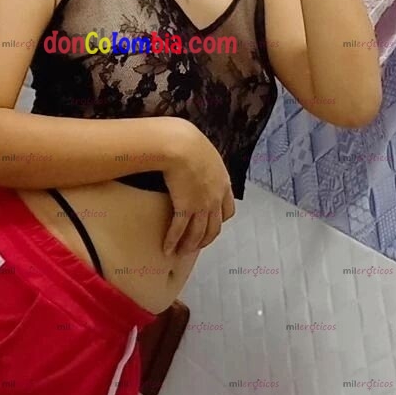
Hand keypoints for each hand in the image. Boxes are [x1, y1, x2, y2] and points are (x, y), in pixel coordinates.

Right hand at [161, 122, 234, 255]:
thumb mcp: (205, 152)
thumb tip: (196, 160)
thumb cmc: (189, 142)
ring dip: (189, 245)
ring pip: (198, 233)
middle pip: (214, 227)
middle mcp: (215, 198)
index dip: (220, 221)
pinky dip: (173, 241)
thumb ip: (205, 162)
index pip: (228, 210)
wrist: (181, 145)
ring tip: (181, 252)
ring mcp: (201, 205)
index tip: (212, 226)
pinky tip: (167, 248)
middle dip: (205, 240)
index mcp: (223, 184)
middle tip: (195, 246)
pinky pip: (180, 230)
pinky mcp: (185, 207)